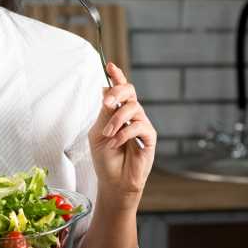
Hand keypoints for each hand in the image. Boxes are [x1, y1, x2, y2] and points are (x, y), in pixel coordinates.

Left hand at [89, 63, 156, 195]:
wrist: (113, 182)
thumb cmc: (105, 159)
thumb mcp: (98, 132)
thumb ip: (104, 113)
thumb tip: (104, 89)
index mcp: (117, 112)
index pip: (119, 89)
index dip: (116, 76)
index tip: (109, 65)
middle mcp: (131, 115)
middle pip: (129, 91)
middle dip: (117, 92)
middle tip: (106, 102)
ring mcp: (141, 125)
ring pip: (132, 108)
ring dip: (116, 121)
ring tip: (107, 135)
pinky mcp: (149, 137)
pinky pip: (139, 126)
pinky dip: (124, 134)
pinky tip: (115, 143)